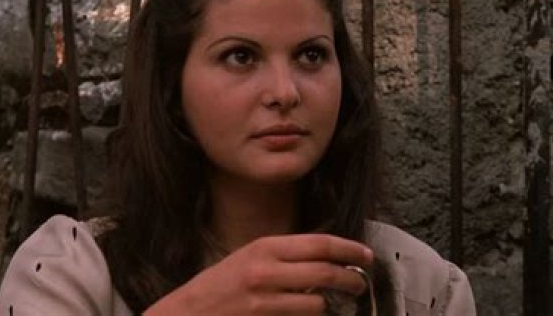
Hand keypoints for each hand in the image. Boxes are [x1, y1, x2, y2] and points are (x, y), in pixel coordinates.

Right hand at [144, 234, 372, 314]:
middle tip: (361, 282)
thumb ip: (285, 257)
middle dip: (350, 278)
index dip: (348, 249)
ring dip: (333, 304)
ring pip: (317, 302)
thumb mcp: (250, 258)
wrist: (187, 314)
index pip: (318, 243)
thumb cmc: (221, 285)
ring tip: (340, 302)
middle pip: (323, 271)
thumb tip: (325, 258)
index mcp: (265, 247)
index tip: (365, 255)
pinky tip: (316, 314)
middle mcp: (265, 270)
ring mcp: (263, 299)